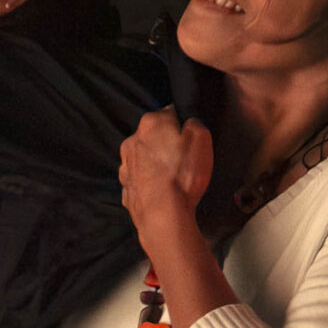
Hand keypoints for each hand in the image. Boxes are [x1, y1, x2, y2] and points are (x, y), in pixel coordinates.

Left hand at [118, 109, 210, 235]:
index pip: (170, 113)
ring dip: (157, 162)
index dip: (183, 124)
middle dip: (167, 143)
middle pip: (154, 135)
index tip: (191, 138)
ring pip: (145, 157)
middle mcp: (132, 140)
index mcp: (151, 123)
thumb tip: (188, 123)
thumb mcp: (202, 139)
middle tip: (186, 159)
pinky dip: (150, 181)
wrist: (162, 215)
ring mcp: (126, 165)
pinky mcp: (125, 186)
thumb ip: (194, 123)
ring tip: (175, 177)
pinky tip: (164, 190)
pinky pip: (141, 178)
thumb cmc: (183, 175)